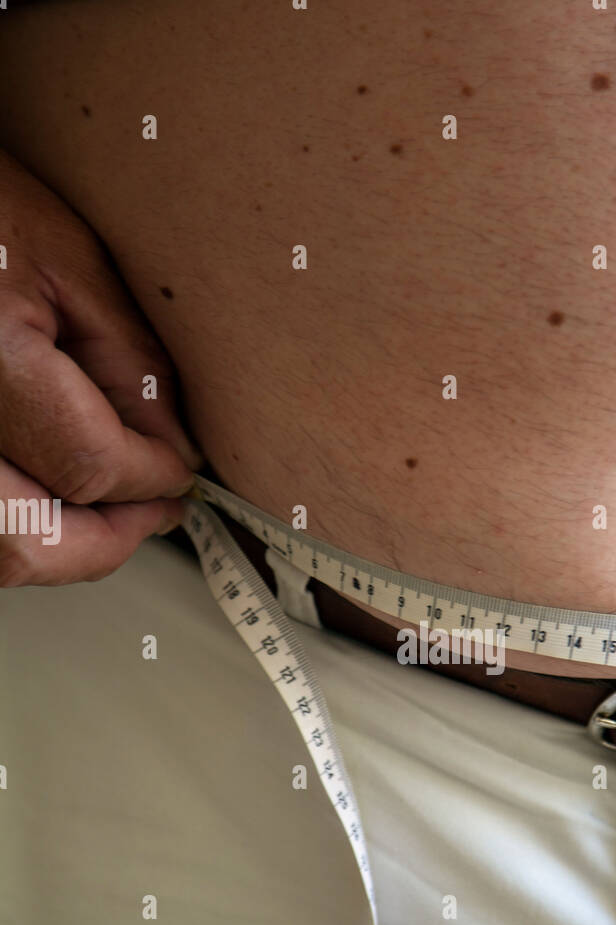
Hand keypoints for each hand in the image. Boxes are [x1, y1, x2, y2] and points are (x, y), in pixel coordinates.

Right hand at [0, 149, 197, 585]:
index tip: (183, 471)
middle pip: (29, 542)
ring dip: (64, 548)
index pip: (89, 467)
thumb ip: (128, 366)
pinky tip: (58, 500)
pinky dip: (24, 532)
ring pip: (0, 553)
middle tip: (156, 512)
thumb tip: (175, 450)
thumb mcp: (69, 265)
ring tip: (112, 512)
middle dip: (107, 540)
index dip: (151, 479)